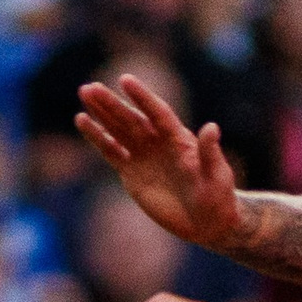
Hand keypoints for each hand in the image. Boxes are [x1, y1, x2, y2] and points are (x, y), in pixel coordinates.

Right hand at [76, 74, 244, 249]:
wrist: (207, 222)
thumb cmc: (218, 197)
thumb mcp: (217, 176)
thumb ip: (210, 153)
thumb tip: (212, 127)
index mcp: (179, 138)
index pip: (158, 112)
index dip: (142, 97)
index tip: (125, 80)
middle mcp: (158, 142)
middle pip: (132, 118)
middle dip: (111, 103)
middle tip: (90, 87)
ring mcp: (143, 155)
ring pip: (118, 129)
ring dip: (101, 112)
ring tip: (84, 93)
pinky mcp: (131, 171)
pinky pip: (111, 151)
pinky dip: (97, 137)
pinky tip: (82, 120)